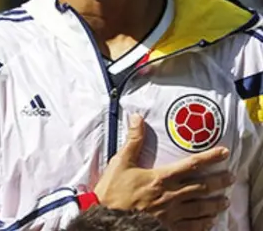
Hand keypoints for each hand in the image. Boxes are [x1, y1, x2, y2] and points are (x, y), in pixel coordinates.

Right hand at [94, 114, 231, 230]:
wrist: (108, 218)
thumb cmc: (113, 191)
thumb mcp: (120, 163)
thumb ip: (133, 141)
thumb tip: (137, 118)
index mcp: (161, 178)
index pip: (191, 165)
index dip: (210, 158)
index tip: (224, 153)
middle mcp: (171, 195)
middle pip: (202, 187)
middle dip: (219, 182)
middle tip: (231, 177)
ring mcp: (171, 213)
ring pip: (201, 208)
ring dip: (215, 204)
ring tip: (224, 201)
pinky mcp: (168, 227)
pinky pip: (192, 226)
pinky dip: (203, 223)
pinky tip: (209, 221)